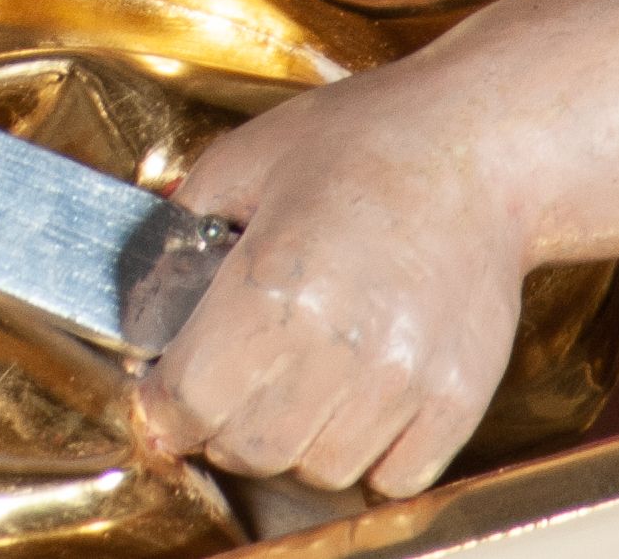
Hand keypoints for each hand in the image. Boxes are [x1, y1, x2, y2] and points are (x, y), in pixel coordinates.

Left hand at [134, 64, 527, 498]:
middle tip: (230, 381)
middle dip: (221, 423)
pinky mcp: (456, 399)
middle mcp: (339, 345)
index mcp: (273, 285)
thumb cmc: (364, 140)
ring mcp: (404, 380)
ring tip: (301, 376)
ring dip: (294, 439)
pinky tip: (360, 393)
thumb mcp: (247, 156)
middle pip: (248, 448)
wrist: (475, 147)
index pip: (189, 401)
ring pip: (319, 468)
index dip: (164, 403)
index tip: (165, 392)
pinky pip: (392, 477)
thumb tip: (143, 295)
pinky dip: (367, 454)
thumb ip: (183, 225)